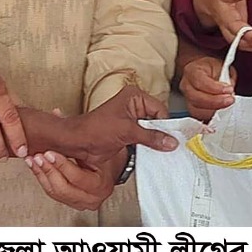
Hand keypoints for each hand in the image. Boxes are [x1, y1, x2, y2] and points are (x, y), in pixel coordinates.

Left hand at [27, 149, 120, 211]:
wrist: (109, 168)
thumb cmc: (105, 157)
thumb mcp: (97, 150)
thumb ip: (80, 146)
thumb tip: (58, 126)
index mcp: (101, 186)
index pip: (77, 178)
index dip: (61, 165)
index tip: (50, 153)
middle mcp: (92, 199)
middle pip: (63, 189)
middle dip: (48, 171)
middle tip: (39, 157)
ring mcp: (81, 203)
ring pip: (55, 192)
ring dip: (41, 175)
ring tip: (32, 160)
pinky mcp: (71, 202)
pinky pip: (52, 193)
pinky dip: (42, 179)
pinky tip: (35, 167)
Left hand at [60, 86, 176, 166]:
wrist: (78, 143)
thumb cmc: (93, 129)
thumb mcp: (127, 131)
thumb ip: (151, 136)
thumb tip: (170, 141)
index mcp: (134, 97)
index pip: (160, 109)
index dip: (166, 124)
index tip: (173, 138)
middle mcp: (134, 106)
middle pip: (158, 120)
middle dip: (162, 133)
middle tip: (170, 145)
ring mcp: (132, 121)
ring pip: (153, 131)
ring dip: (156, 142)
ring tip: (163, 150)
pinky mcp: (129, 134)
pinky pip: (146, 140)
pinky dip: (150, 147)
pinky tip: (154, 154)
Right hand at [180, 56, 235, 122]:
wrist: (206, 73)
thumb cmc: (213, 69)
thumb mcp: (222, 67)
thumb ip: (226, 78)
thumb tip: (230, 91)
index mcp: (192, 70)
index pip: (200, 81)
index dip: (215, 88)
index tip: (229, 89)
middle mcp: (186, 85)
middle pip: (196, 98)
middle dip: (215, 101)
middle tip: (230, 100)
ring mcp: (187, 98)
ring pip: (197, 109)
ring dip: (214, 110)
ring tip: (227, 106)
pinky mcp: (192, 108)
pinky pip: (200, 116)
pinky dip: (211, 115)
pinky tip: (221, 112)